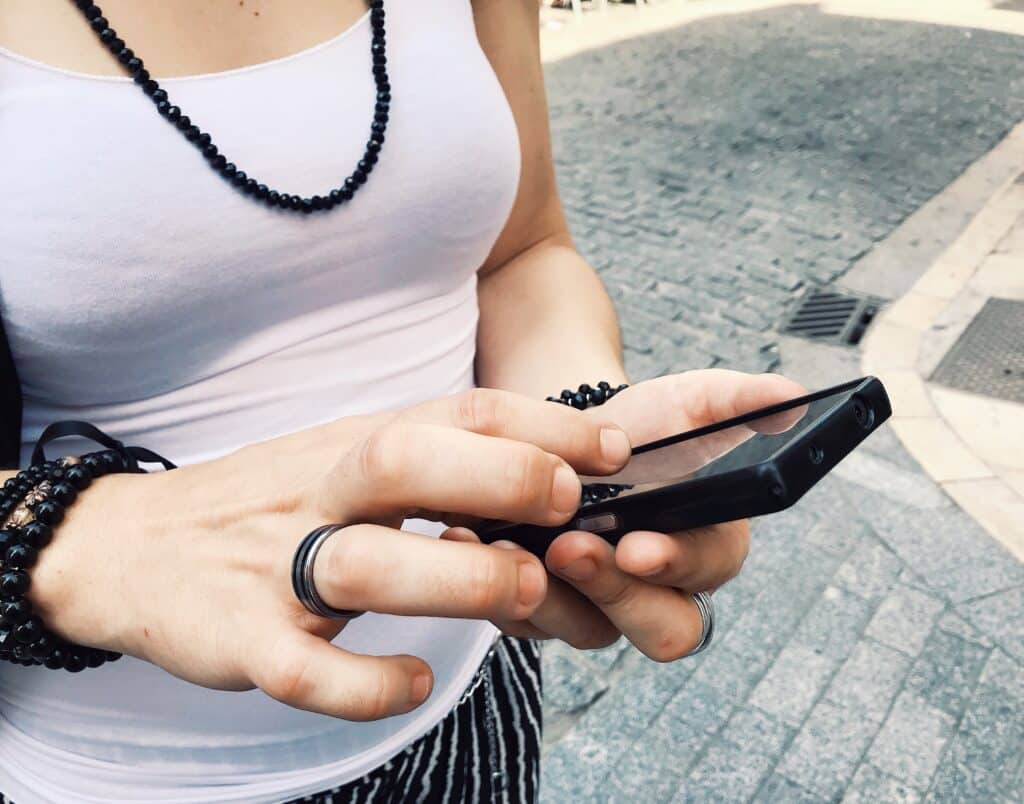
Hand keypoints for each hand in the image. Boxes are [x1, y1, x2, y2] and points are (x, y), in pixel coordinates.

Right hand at [27, 389, 631, 720]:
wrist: (133, 545)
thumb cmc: (273, 502)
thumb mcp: (350, 460)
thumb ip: (436, 463)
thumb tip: (553, 475)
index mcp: (357, 444)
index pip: (456, 410)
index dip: (540, 424)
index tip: (613, 450)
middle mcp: (321, 491)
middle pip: (403, 459)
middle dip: (495, 474)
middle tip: (568, 502)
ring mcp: (275, 566)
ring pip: (361, 560)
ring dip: (451, 575)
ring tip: (521, 593)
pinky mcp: (239, 639)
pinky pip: (299, 666)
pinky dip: (362, 681)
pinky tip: (416, 682)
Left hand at [451, 369, 806, 661]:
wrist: (572, 438)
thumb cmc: (641, 428)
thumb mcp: (686, 404)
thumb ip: (737, 401)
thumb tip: (792, 394)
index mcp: (707, 544)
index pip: (709, 573)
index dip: (678, 563)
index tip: (638, 543)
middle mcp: (661, 589)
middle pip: (662, 629)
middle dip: (616, 592)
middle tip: (570, 549)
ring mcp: (604, 607)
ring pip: (589, 631)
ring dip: (549, 595)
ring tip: (510, 542)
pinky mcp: (550, 610)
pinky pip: (531, 623)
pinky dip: (504, 589)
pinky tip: (480, 544)